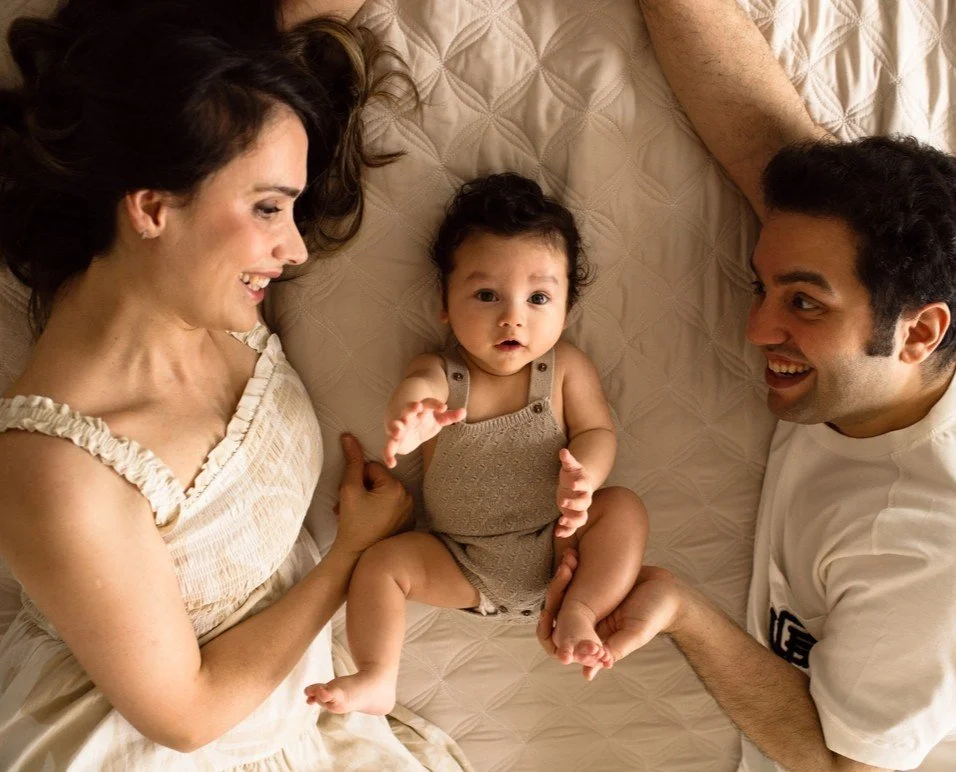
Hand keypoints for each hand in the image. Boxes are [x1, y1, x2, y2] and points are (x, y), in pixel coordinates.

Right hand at [331, 434, 412, 555]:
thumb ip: (352, 461)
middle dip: (362, 490)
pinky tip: (368, 522)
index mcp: (396, 487)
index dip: (357, 480)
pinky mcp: (408, 523)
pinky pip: (393, 507)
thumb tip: (348, 436)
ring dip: (369, 500)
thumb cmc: (352, 524)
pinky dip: (380, 511)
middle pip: (380, 481)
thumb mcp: (349, 489)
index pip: (373, 469)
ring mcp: (410, 511)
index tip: (351, 496)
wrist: (357, 558)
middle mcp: (408, 497)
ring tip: (355, 515)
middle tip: (348, 506)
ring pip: (384, 494)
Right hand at [383, 399, 465, 468]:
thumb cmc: (424, 420)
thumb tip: (464, 411)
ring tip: (397, 432)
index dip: (435, 404)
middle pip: (408, 409)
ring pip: (395, 425)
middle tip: (416, 407)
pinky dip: (388, 454)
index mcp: (421, 409)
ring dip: (395, 427)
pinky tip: (391, 463)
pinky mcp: (394, 440)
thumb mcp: (438, 418)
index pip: (428, 403)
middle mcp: (408, 416)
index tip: (443, 407)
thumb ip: (450, 416)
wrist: (404, 424)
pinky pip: (388, 446)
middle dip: (411, 408)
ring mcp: (400, 428)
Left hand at [537, 553, 684, 679]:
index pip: (558, 642)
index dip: (547, 631)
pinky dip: (569, 568)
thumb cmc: (656, 613)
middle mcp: (586, 622)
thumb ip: (615, 649)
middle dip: (555, 592)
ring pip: (560, 593)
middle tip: (565, 572)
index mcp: (591, 638)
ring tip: (570, 559)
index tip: (547, 616)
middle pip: (554, 613)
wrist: (669, 589)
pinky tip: (573, 555)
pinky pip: (571, 578)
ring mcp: (587, 602)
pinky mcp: (591, 583)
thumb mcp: (636, 633)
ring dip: (561, 577)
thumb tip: (587, 672)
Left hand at [555, 448, 592, 537]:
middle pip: (584, 503)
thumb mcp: (570, 466)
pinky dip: (567, 531)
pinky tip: (557, 532)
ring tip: (561, 521)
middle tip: (562, 502)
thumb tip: (563, 451)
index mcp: (584, 485)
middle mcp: (585, 498)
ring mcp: (580, 509)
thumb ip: (567, 460)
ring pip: (581, 518)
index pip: (584, 485)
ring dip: (572, 521)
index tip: (572, 484)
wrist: (576, 485)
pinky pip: (573, 527)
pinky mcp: (573, 517)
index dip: (579, 484)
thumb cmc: (573, 475)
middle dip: (574, 504)